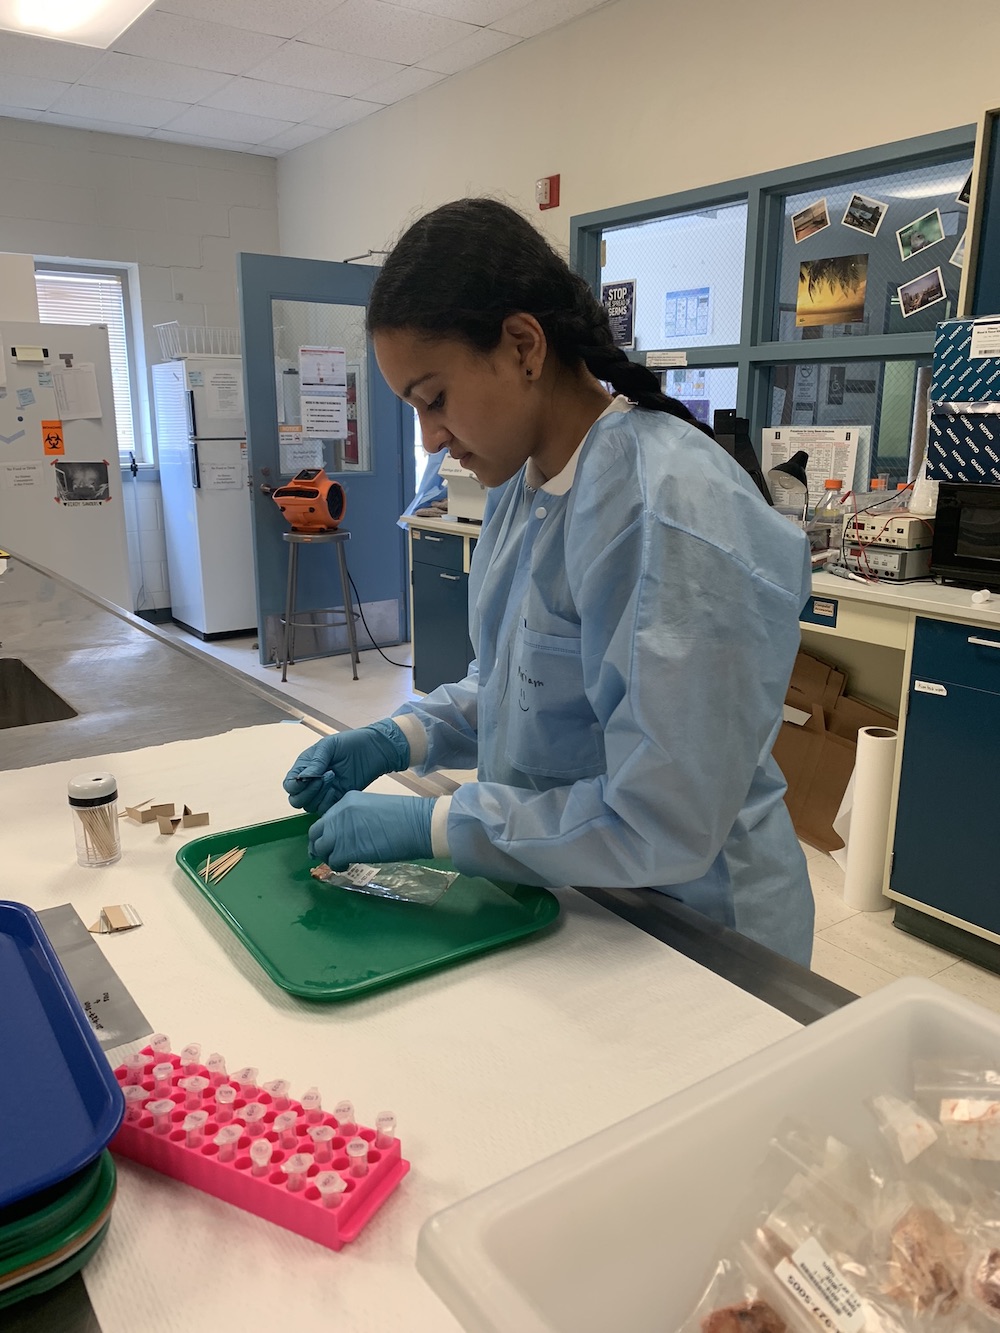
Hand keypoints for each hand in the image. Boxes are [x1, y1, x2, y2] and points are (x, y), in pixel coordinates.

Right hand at [283, 720, 409, 814]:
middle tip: (324, 777)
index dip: (294, 786)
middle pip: (296, 800)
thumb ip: (315, 762)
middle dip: (307, 791)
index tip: (307, 778)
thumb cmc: (349, 743)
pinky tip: (336, 790)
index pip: (289, 785)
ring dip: (319, 795)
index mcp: (304, 767)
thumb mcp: (329, 746)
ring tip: (334, 777)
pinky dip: (327, 803)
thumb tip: (302, 778)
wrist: (373, 750)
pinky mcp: (336, 799)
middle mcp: (310, 783)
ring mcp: (323, 793)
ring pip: (309, 807)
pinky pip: (324, 810)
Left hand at [308, 792, 434, 868]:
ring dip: (328, 857)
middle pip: (316, 832)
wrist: (418, 824)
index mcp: (347, 801)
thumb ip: (357, 818)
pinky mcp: (346, 849)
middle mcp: (338, 814)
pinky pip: (333, 861)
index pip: (326, 818)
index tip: (331, 841)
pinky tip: (347, 866)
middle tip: (327, 855)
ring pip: (321, 848)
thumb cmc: (405, 816)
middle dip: (319, 845)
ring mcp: (340, 832)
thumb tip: (351, 834)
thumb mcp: (373, 808)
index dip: (327, 832)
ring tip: (341, 862)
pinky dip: (337, 866)